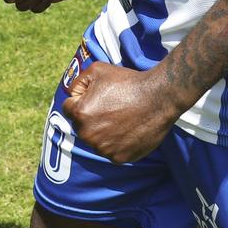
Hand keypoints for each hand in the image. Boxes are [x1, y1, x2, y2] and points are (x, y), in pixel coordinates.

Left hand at [63, 61, 178, 163]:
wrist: (158, 97)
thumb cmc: (128, 82)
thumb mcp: (98, 70)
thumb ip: (78, 81)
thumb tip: (71, 93)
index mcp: (80, 113)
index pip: (68, 109)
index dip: (82, 100)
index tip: (97, 98)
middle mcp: (88, 134)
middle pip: (81, 127)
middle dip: (91, 118)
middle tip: (112, 108)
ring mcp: (104, 149)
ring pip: (96, 141)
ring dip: (104, 133)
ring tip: (122, 119)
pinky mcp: (119, 158)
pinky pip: (111, 152)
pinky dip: (118, 144)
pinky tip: (129, 131)